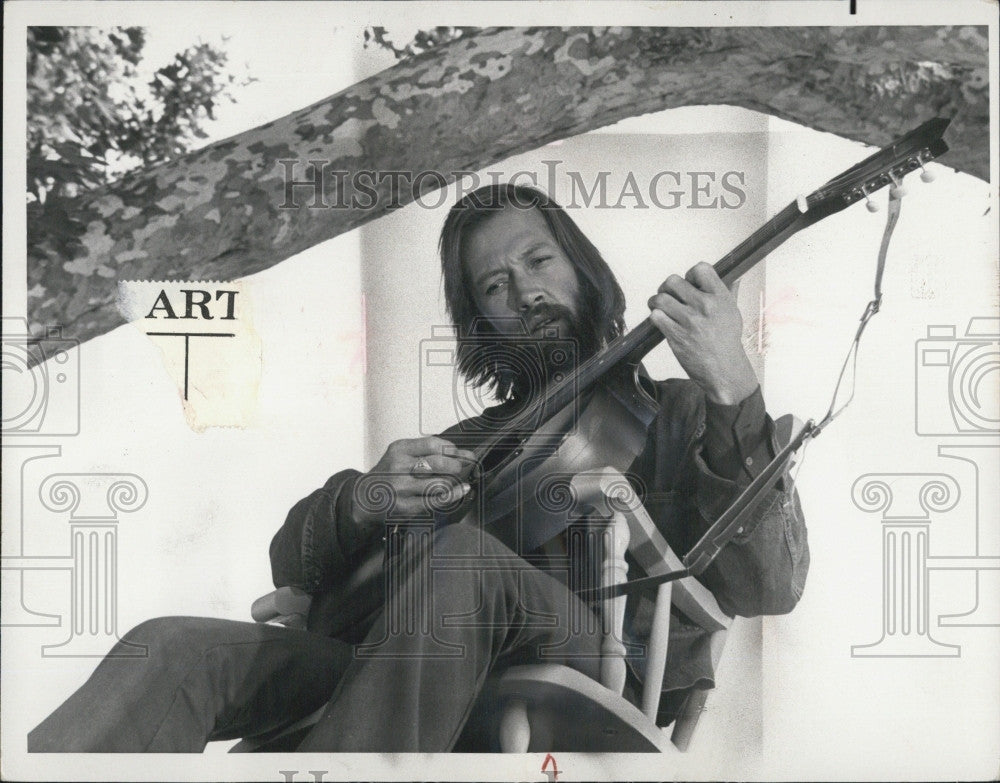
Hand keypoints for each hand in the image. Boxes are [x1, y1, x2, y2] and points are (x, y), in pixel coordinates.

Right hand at [349, 436, 475, 526]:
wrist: (363, 498)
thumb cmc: (388, 475)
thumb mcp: (401, 455)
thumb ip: (427, 452)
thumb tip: (463, 454)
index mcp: (399, 450)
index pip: (433, 444)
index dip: (452, 449)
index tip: (460, 453)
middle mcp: (399, 467)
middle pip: (440, 463)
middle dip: (457, 465)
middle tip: (461, 468)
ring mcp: (402, 488)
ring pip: (440, 483)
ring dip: (454, 481)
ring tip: (456, 480)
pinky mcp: (406, 506)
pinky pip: (437, 500)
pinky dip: (454, 494)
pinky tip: (461, 490)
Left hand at [647, 262, 757, 404]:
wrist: (725, 370)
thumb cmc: (727, 342)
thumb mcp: (733, 313)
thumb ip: (726, 293)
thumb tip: (727, 277)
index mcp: (720, 297)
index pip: (700, 268)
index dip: (689, 275)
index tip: (688, 285)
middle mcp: (705, 306)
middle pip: (673, 281)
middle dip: (667, 288)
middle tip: (668, 296)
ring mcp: (690, 321)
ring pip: (660, 298)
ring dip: (656, 302)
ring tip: (660, 308)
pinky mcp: (677, 335)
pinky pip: (656, 316)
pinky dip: (656, 317)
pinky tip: (661, 321)